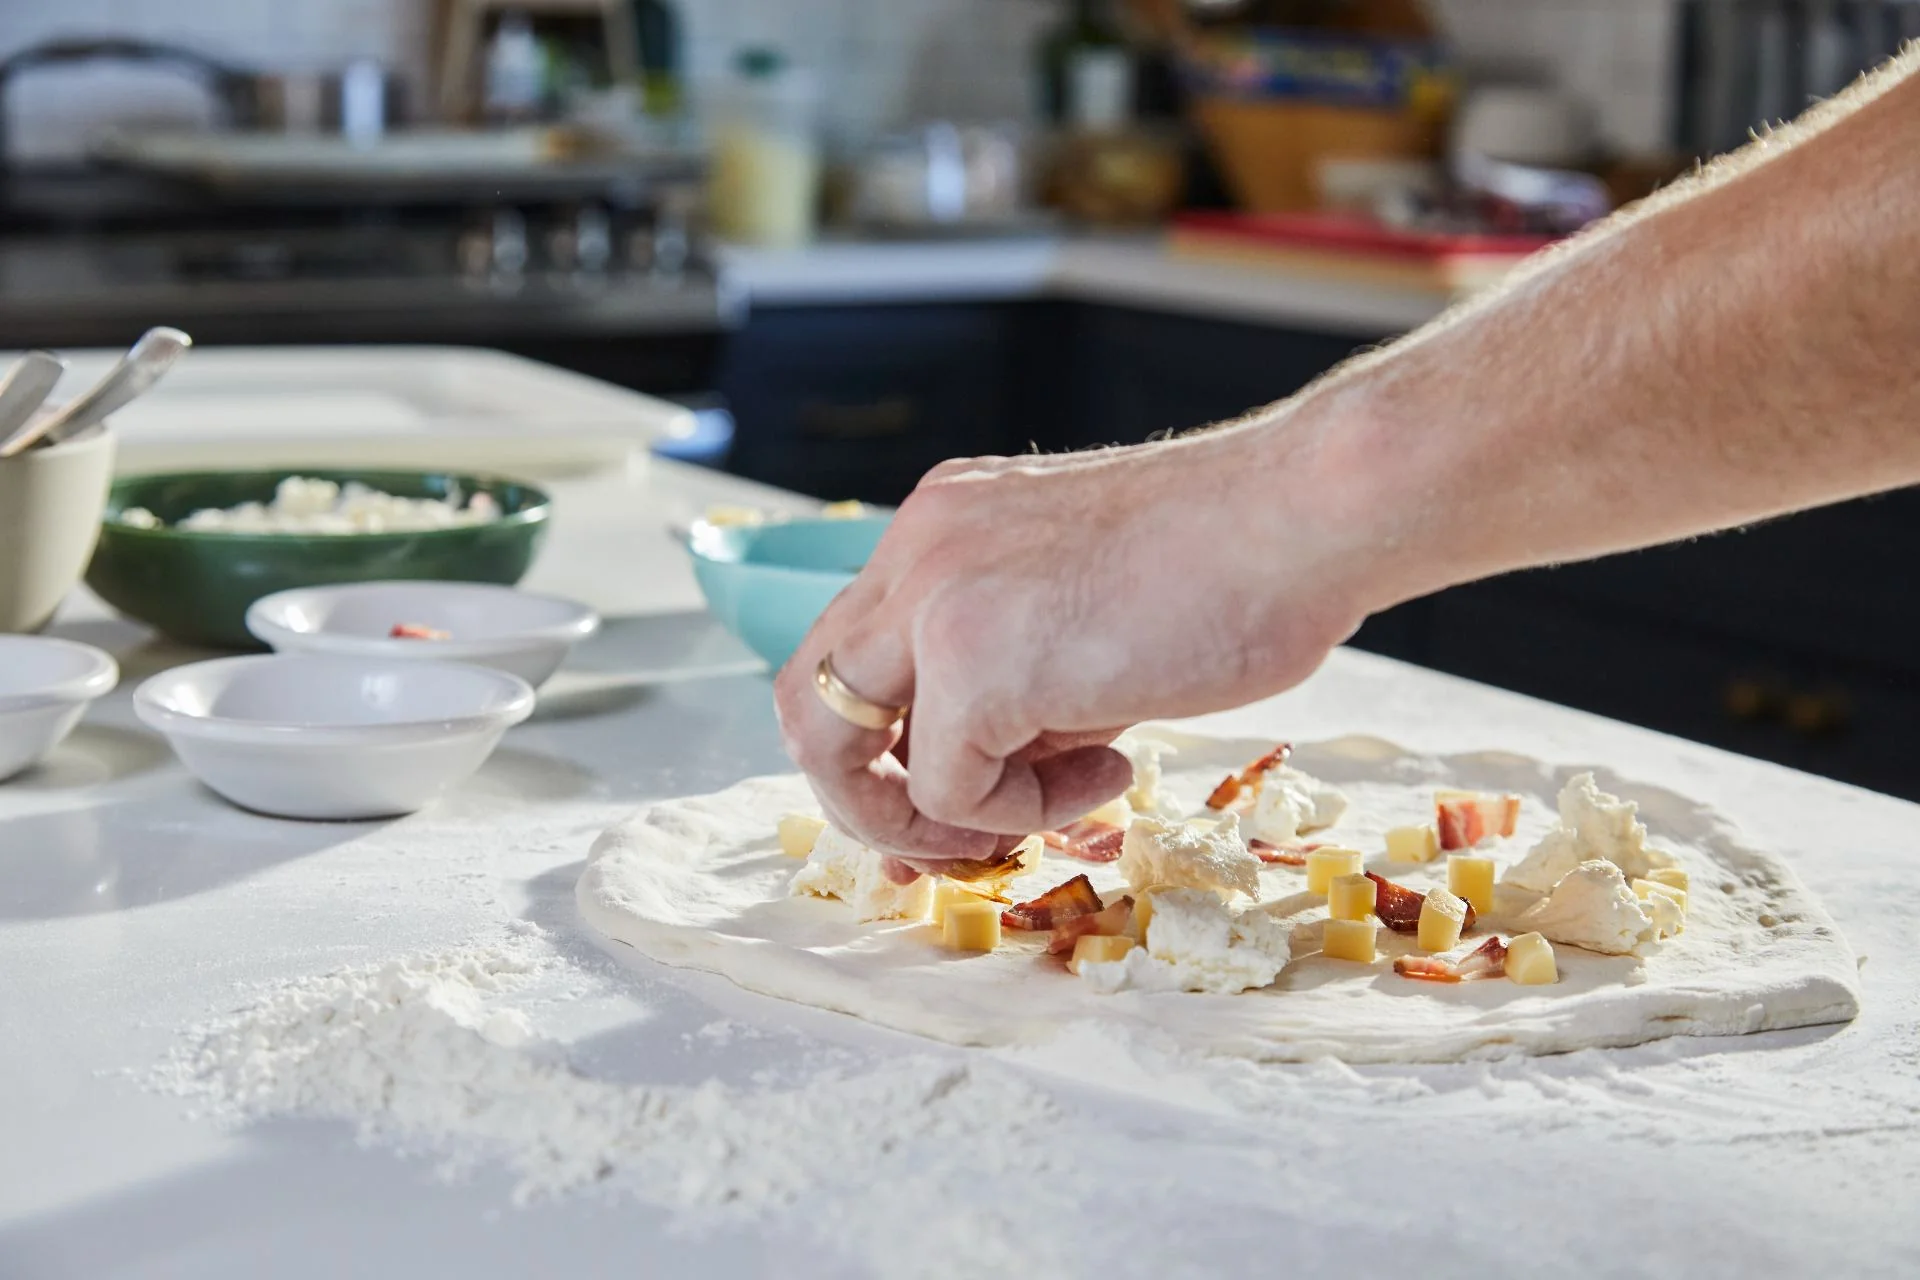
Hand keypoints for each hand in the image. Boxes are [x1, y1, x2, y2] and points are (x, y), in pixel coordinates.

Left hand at [772, 424, 1369, 865]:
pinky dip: (1024, 809)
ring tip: (1040, 808)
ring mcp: (935, 601)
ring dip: (925, 817)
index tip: (944, 804)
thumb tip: (984, 785)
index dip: (880, 745)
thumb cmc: (1238, 559)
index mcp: (945, 524)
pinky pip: (949, 788)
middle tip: (947, 844)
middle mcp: (918, 549)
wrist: (1308, 515)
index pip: (856, 649)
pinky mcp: (974, 666)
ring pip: (838, 747)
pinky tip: (1111, 769)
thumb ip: (1019, 679)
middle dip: (864, 797)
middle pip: (809, 698)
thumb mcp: (1085, 608)